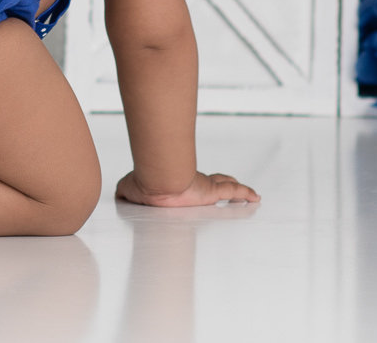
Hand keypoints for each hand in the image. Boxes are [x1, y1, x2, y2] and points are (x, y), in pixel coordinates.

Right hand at [116, 169, 259, 206]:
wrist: (155, 182)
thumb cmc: (144, 185)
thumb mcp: (129, 191)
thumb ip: (127, 192)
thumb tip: (121, 193)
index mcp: (174, 182)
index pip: (187, 180)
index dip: (194, 182)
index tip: (195, 184)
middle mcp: (191, 181)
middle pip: (211, 180)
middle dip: (219, 182)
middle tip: (226, 185)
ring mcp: (204, 186)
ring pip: (225, 185)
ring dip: (235, 189)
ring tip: (246, 195)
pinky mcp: (213, 192)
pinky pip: (234, 192)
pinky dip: (245, 193)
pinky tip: (255, 197)